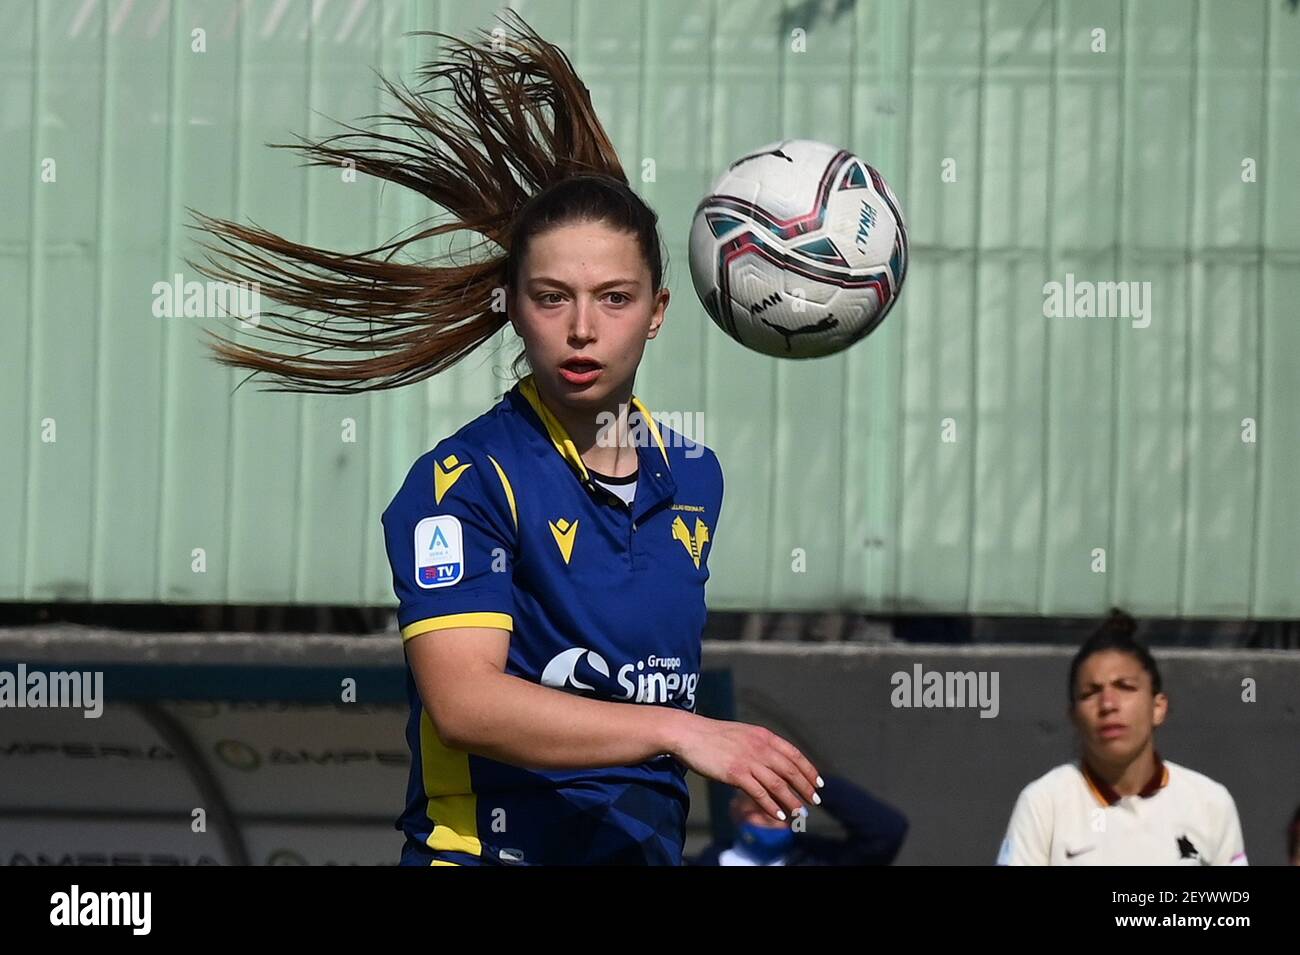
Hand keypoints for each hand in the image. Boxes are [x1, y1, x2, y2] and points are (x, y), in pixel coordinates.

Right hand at [671, 714, 821, 822]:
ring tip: (800, 813)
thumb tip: (774, 761)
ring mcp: (748, 760)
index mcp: (763, 736)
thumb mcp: (743, 734)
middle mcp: (760, 747)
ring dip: (792, 801)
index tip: (818, 782)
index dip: (808, 769)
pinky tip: (779, 815)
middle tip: (814, 801)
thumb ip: (759, 745)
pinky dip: (771, 806)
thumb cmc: (713, 736)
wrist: (689, 733)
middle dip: (805, 787)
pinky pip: (759, 793)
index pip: (794, 754)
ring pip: (778, 784)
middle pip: (790, 770)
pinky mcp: (735, 773)